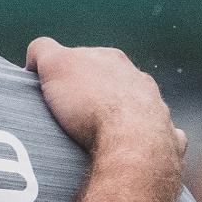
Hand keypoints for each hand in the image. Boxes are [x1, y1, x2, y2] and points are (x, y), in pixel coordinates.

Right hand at [26, 38, 185, 165]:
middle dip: (96, 94)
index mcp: (114, 60)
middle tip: (73, 115)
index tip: (56, 91)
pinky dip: (146, 141)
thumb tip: (35, 56)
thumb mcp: (56, 65)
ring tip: (97, 135)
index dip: (68, 72)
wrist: (131, 142)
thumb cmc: (91, 103)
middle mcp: (140, 80)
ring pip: (137, 107)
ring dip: (121, 116)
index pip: (87, 57)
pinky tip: (132, 149)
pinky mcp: (166, 137)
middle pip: (113, 82)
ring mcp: (156, 108)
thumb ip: (43, 51)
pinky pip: (158, 135)